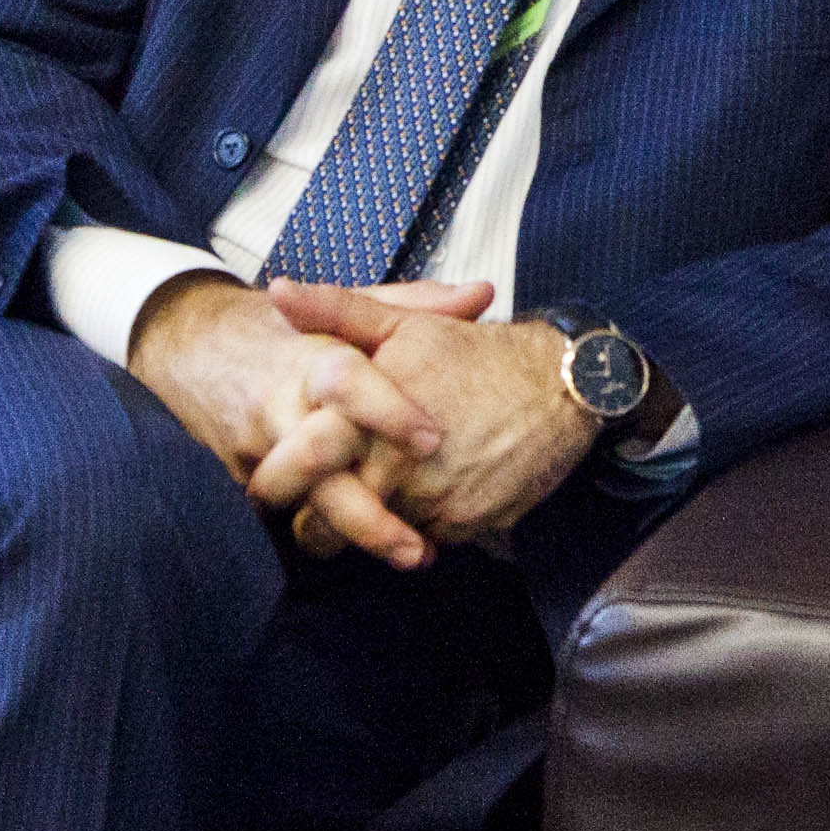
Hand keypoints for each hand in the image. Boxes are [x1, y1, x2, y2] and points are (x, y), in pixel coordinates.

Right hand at [126, 273, 456, 571]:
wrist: (187, 342)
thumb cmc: (284, 328)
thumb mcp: (344, 309)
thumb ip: (414, 304)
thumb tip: (483, 293)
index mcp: (309, 357)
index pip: (346, 382)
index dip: (387, 410)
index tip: (433, 439)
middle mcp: (279, 406)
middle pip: (315, 464)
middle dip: (365, 512)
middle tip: (419, 547)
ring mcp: (254, 447)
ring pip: (296, 502)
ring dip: (348, 537)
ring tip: (409, 556)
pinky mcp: (238, 476)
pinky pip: (282, 513)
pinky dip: (321, 535)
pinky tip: (364, 554)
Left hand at [256, 284, 604, 555]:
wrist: (561, 386)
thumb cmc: (476, 353)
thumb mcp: (404, 324)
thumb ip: (336, 313)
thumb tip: (279, 292)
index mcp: (366, 416)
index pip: (302, 469)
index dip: (278, 483)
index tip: (269, 489)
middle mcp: (395, 465)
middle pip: (331, 519)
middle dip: (318, 522)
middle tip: (314, 516)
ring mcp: (432, 499)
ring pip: (377, 535)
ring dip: (372, 527)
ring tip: (377, 501)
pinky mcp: (464, 524)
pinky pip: (423, 538)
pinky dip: (419, 526)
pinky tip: (426, 496)